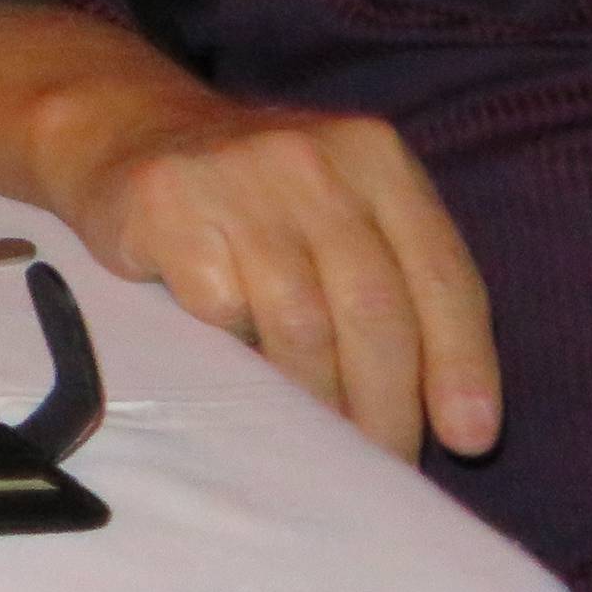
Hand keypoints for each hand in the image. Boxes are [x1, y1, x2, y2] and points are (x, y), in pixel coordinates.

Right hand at [51, 90, 497, 460]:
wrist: (125, 128)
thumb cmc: (257, 195)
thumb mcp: (343, 205)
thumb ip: (395, 275)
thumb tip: (449, 414)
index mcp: (377, 156)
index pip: (443, 275)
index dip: (462, 365)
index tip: (467, 440)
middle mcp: (313, 159)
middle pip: (374, 309)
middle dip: (387, 403)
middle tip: (383, 463)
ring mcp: (236, 180)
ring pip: (301, 326)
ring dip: (317, 402)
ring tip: (319, 442)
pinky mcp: (167, 207)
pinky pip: (222, 313)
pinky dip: (239, 353)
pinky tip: (237, 366)